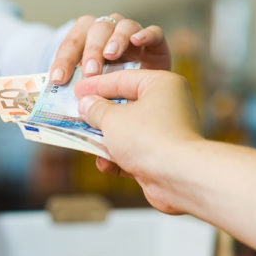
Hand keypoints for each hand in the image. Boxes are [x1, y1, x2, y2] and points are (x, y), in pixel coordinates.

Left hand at [48, 14, 170, 84]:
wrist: (144, 88)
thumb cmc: (111, 87)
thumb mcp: (92, 86)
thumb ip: (80, 87)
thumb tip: (63, 100)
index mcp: (87, 37)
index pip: (72, 43)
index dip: (64, 60)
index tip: (58, 80)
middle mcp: (109, 30)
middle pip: (98, 30)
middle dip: (92, 51)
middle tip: (90, 72)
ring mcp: (132, 34)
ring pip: (123, 27)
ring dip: (116, 40)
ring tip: (111, 55)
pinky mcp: (156, 42)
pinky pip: (153, 31)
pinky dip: (145, 34)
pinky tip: (137, 41)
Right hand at [76, 69, 201, 212]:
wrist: (179, 177)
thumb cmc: (148, 138)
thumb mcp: (113, 119)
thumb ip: (96, 110)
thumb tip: (87, 105)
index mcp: (161, 84)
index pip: (123, 78)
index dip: (96, 85)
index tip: (76, 91)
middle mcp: (168, 105)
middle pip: (125, 106)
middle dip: (100, 116)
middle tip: (77, 117)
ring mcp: (166, 132)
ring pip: (128, 131)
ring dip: (105, 140)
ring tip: (85, 145)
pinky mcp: (163, 156)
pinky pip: (135, 152)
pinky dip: (119, 159)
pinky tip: (105, 164)